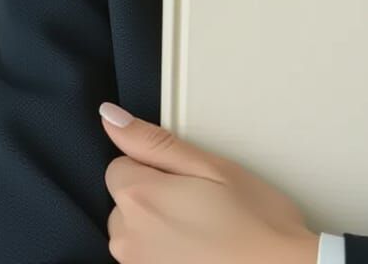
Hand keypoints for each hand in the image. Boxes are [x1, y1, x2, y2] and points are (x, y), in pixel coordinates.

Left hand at [98, 101, 320, 263]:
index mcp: (140, 197)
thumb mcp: (212, 167)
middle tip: (200, 202)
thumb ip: (155, 143)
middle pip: (125, 202)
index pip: (120, 166)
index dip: (155, 167)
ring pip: (135, 232)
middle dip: (154, 197)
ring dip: (158, 228)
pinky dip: (165, 253)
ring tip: (204, 229)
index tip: (188, 178)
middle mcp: (128, 237)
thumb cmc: (256, 221)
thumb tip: (111, 118)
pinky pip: (146, 257)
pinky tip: (199, 251)